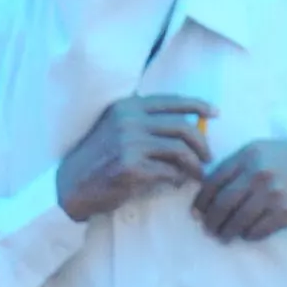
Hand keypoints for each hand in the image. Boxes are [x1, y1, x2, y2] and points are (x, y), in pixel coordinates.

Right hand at [58, 96, 212, 221]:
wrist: (71, 184)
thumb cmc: (100, 158)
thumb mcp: (117, 128)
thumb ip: (146, 122)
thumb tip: (188, 124)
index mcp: (128, 107)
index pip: (171, 101)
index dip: (198, 106)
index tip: (215, 113)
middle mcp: (129, 120)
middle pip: (182, 128)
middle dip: (202, 143)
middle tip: (208, 157)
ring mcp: (129, 144)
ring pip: (180, 151)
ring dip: (195, 165)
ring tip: (198, 174)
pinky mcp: (131, 168)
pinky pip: (169, 172)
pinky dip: (178, 179)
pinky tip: (177, 183)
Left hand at [193, 138, 286, 242]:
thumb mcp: (268, 150)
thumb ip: (242, 165)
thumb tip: (215, 189)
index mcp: (249, 154)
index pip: (213, 181)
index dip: (201, 201)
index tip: (197, 212)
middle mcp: (257, 172)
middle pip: (221, 204)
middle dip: (211, 221)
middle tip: (208, 229)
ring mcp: (271, 193)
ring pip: (237, 221)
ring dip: (227, 233)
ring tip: (224, 237)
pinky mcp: (285, 212)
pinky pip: (257, 230)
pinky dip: (249, 235)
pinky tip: (248, 234)